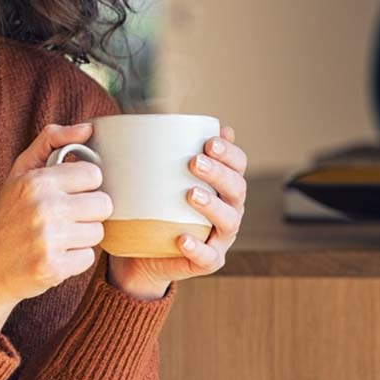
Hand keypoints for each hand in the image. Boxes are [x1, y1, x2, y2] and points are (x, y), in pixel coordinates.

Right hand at [0, 123, 113, 341]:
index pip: (94, 175)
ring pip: (98, 232)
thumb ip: (51, 142)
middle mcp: (43, 207)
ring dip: (82, 237)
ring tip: (57, 238)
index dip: (85, 186)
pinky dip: (74, 260)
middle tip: (65, 218)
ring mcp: (48, 239)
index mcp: (36, 181)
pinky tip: (54, 256)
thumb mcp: (19, 173)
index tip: (69, 194)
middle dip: (88, 212)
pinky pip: (88, 258)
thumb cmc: (6, 216)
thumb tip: (88, 128)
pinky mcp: (54, 268)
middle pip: (103, 204)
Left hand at [106, 124, 248, 298]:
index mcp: (222, 187)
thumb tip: (157, 118)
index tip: (209, 141)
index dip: (230, 153)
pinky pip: (208, 257)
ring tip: (191, 194)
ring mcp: (220, 238)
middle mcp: (229, 210)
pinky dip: (198, 248)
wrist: (141, 253)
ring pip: (229, 221)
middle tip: (194, 162)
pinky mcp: (207, 261)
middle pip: (237, 189)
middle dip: (219, 173)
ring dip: (212, 206)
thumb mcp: (156, 178)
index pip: (238, 165)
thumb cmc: (153, 207)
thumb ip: (163, 153)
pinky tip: (183, 238)